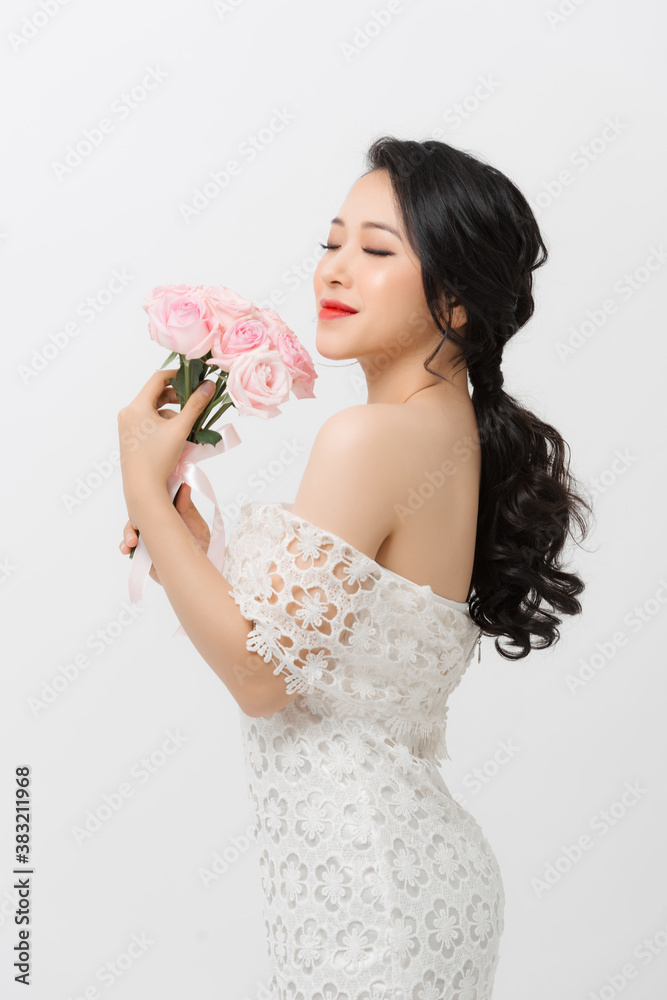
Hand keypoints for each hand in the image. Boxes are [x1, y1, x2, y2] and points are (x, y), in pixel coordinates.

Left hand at [117, 368, 214, 520]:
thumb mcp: (180, 429)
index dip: (178, 375)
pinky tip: (175, 438)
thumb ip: (196, 405)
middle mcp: (128, 413)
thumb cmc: (158, 459)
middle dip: (177, 398)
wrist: (142, 489)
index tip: (194, 378)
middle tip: (195, 403)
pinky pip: (148, 423)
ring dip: (172, 414)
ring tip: (187, 426)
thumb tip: (209, 385)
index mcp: (137, 406)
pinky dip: (163, 425)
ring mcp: (127, 426)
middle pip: (156, 395)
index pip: (158, 379)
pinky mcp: (130, 438)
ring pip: (154, 411)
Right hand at [119, 483, 210, 584]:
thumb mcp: (198, 527)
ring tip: (132, 541)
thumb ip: (188, 509)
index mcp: (168, 512)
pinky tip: (127, 549)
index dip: (146, 499)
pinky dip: (125, 546)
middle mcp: (155, 522)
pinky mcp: (142, 552)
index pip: (153, 500)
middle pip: (138, 513)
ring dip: (128, 532)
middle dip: (134, 517)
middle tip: (137, 525)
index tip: (145, 502)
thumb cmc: (201, 547)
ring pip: (131, 529)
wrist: (198, 571)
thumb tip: (184, 486)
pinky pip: (128, 546)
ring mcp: (148, 536)